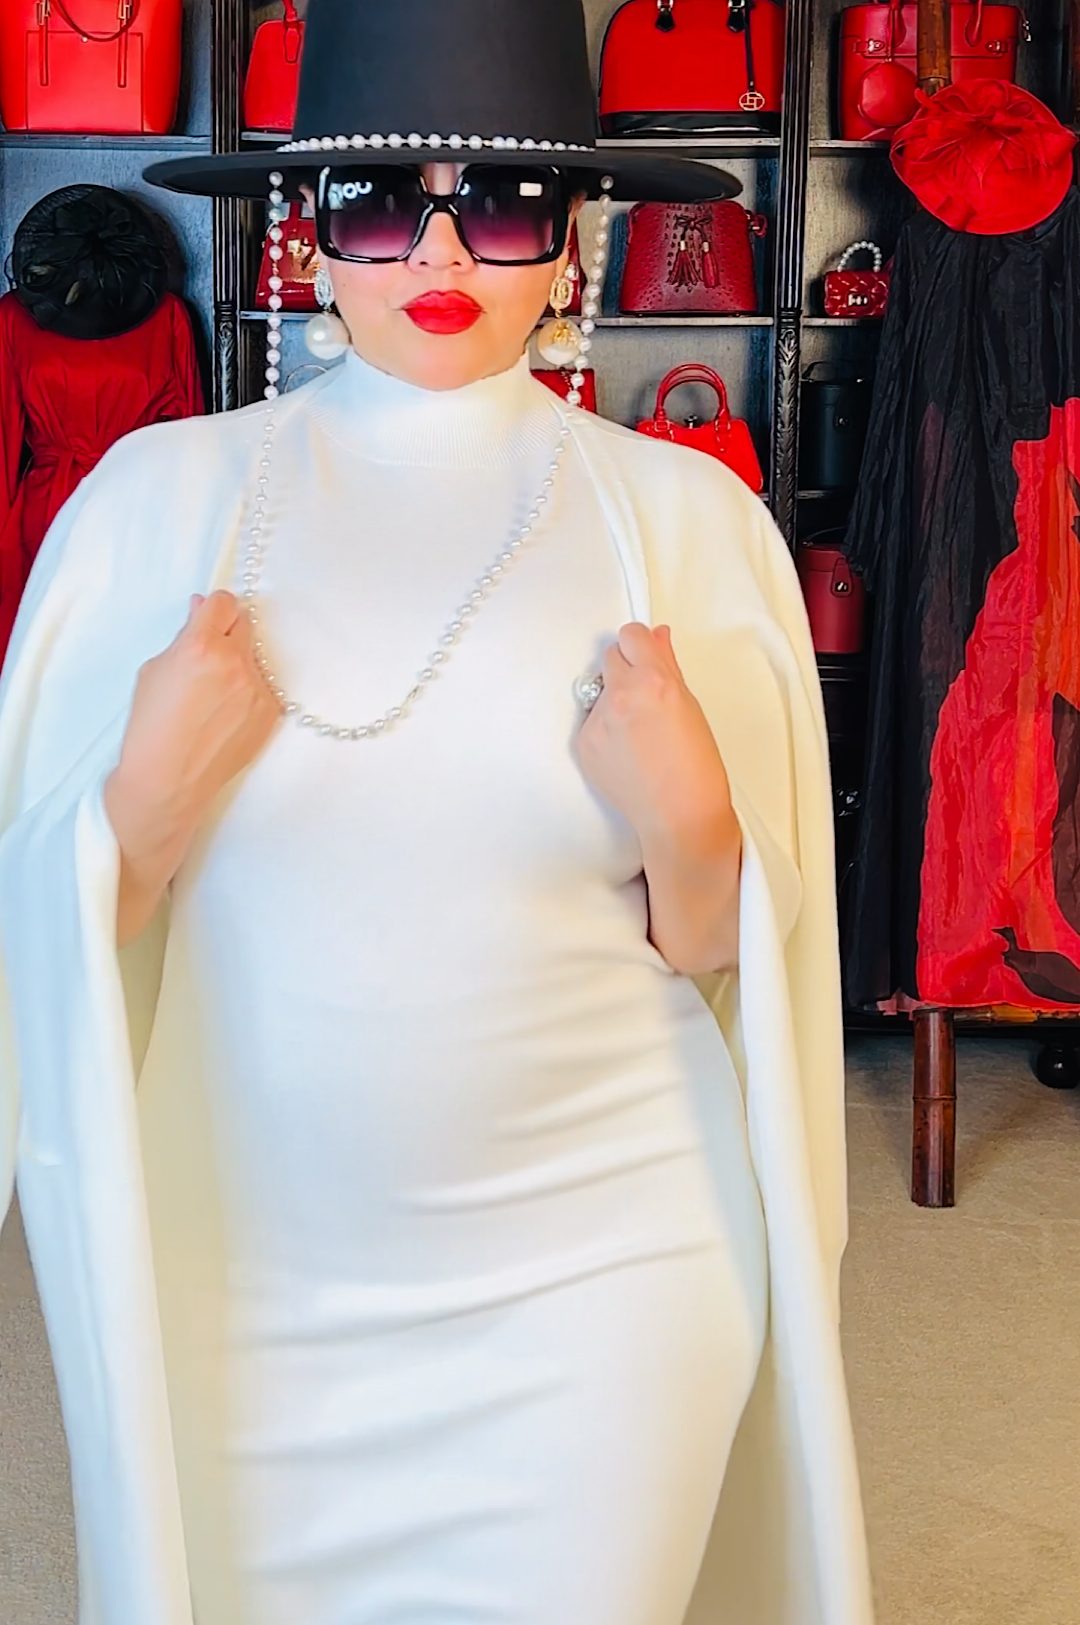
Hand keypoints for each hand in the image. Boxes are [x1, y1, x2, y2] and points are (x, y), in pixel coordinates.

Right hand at [110, 589, 281, 835]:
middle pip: (243, 624)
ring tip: (211, 696)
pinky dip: (247, 692)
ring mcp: (258, 689)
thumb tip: (201, 610)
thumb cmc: (151, 726)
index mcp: (202, 646)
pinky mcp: (270, 712)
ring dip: (236, 665)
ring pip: (253, 658)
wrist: (168, 779)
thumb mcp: (154, 670)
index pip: (223, 602)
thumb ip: (184, 635)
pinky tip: (223, 714)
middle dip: (226, 632)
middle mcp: (235, 663)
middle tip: (208, 655)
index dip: (213, 608)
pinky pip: (261, 687)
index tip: (208, 616)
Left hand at [573, 623, 733, 839]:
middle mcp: (621, 697)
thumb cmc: (695, 769)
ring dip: (616, 701)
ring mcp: (598, 722)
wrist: (679, 815)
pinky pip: (591, 721)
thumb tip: (656, 637)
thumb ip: (667, 665)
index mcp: (653, 682)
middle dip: (627, 671)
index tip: (644, 652)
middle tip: (646, 698)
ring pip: (601, 692)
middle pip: (610, 658)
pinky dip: (606, 729)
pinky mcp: (584, 744)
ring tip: (640, 733)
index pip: (630, 635)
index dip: (639, 644)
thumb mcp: (689, 706)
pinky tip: (628, 750)